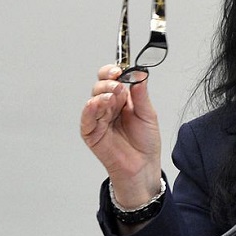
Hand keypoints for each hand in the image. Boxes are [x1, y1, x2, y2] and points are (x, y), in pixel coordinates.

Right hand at [81, 64, 161, 207]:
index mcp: (122, 100)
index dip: (114, 72)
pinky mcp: (91, 131)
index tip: (120, 69)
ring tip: (113, 94)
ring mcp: (99, 118)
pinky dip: (90, 107)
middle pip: (101, 86)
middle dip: (108, 82)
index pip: (113, 79)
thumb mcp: (148, 114)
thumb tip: (139, 74)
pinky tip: (97, 102)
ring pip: (94, 98)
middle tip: (118, 85)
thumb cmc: (146, 142)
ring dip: (102, 93)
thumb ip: (141, 95)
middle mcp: (109, 106)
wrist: (143, 165)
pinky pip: (87, 117)